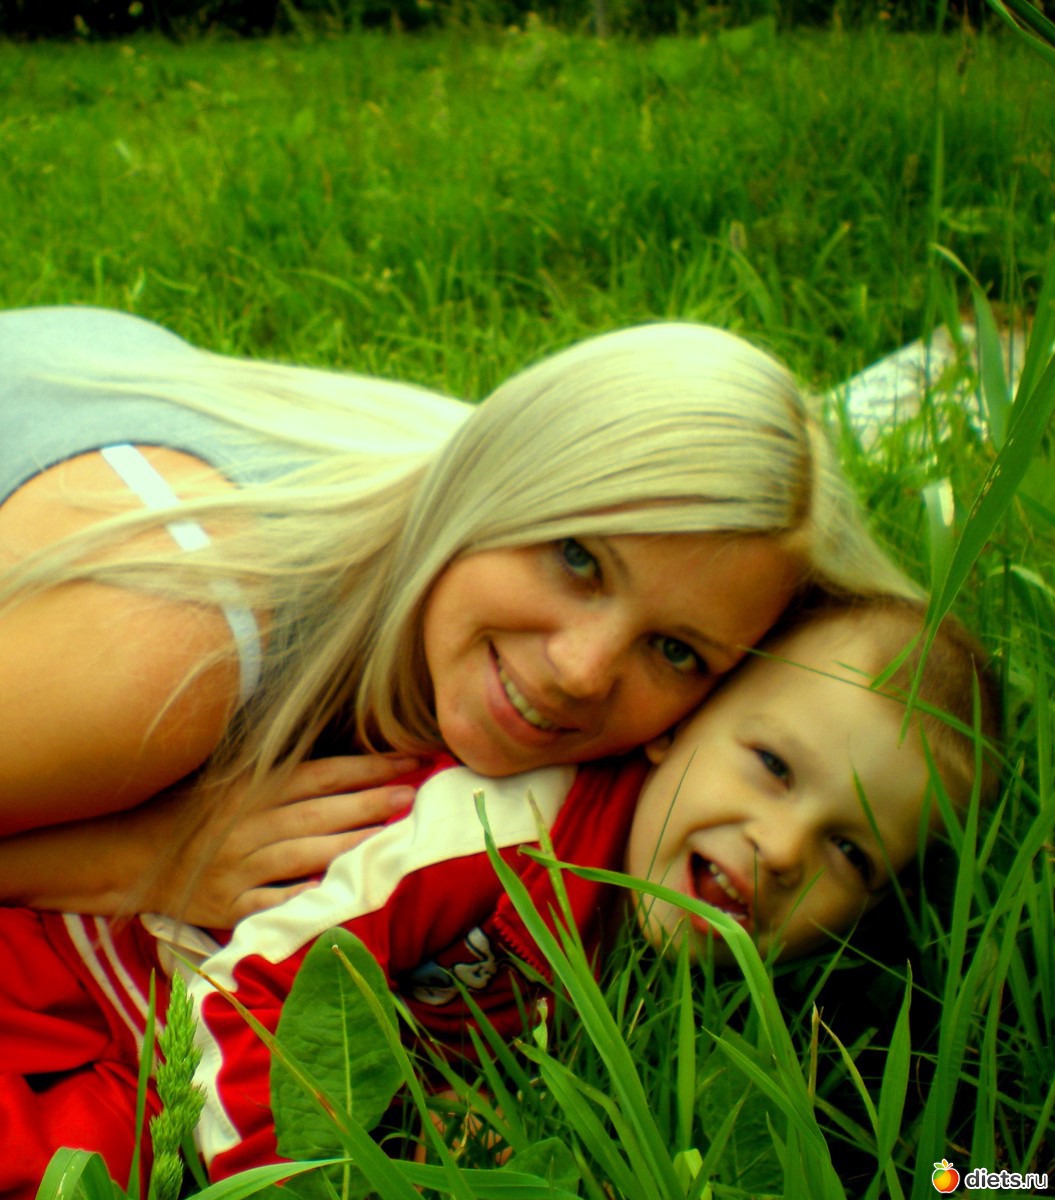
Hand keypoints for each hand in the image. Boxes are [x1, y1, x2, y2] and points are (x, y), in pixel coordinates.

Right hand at [145, 755, 419, 926]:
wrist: (129, 853)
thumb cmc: (193, 809)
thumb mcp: (233, 777)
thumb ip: (283, 770)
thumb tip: (349, 759)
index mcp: (254, 786)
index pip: (322, 772)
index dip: (368, 766)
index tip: (409, 760)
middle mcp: (249, 823)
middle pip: (320, 812)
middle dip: (370, 803)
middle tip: (412, 797)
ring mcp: (240, 866)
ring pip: (305, 854)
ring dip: (351, 848)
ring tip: (392, 842)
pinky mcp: (230, 905)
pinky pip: (274, 904)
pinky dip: (306, 901)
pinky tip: (340, 898)